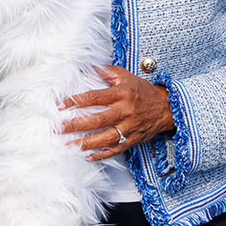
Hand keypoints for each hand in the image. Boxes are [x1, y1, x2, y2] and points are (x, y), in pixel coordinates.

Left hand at [59, 66, 173, 159]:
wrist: (167, 108)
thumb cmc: (143, 90)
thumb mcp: (126, 76)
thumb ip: (106, 72)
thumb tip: (86, 68)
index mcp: (122, 94)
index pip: (94, 97)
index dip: (75, 101)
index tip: (59, 106)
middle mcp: (125, 111)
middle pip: (97, 120)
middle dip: (76, 125)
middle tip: (59, 128)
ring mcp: (130, 127)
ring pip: (106, 138)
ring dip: (86, 144)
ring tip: (69, 146)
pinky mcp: (133, 139)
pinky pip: (116, 149)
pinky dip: (102, 154)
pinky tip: (88, 156)